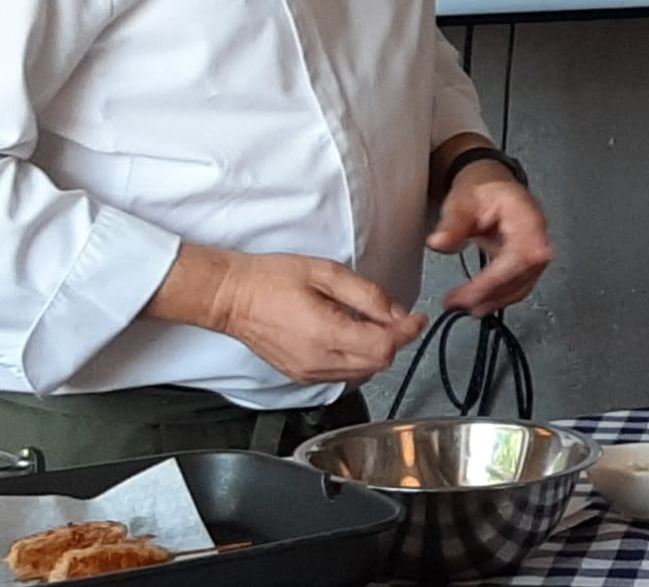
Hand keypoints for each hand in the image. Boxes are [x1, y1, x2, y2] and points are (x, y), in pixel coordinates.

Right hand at [184, 247, 426, 383]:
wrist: (231, 297)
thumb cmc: (270, 280)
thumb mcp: (326, 273)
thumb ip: (366, 294)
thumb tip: (396, 312)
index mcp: (325, 335)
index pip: (383, 346)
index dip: (406, 332)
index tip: (417, 318)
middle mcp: (317, 362)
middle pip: (378, 363)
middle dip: (394, 340)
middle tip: (398, 316)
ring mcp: (308, 373)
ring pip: (363, 372)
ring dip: (376, 350)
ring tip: (371, 322)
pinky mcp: (301, 375)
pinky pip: (343, 374)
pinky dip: (356, 358)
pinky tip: (351, 335)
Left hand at [428, 161, 552, 315]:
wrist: (492, 186)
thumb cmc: (482, 190)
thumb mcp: (462, 200)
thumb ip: (452, 223)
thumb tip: (439, 242)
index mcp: (525, 214)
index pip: (521, 253)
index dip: (502, 276)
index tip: (476, 291)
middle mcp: (536, 234)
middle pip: (524, 273)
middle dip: (492, 292)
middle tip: (460, 301)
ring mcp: (535, 249)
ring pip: (523, 284)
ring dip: (494, 299)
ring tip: (463, 306)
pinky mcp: (527, 263)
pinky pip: (519, 286)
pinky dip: (498, 298)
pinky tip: (479, 304)